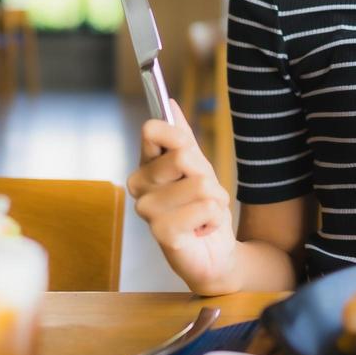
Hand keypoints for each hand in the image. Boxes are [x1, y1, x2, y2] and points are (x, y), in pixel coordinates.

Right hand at [128, 101, 236, 292]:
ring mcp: (147, 212)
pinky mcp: (162, 234)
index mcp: (145, 167)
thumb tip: (169, 102)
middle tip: (202, 195)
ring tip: (203, 215)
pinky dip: (215, 218)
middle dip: (207, 176)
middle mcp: (139, 187)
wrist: (216, 251)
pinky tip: (202, 230)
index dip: (179, 137)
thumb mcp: (197, 166)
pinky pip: (206, 208)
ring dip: (215, 200)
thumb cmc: (202, 207)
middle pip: (183, 155)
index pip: (153, 130)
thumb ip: (181, 136)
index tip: (190, 154)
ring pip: (200, 183)